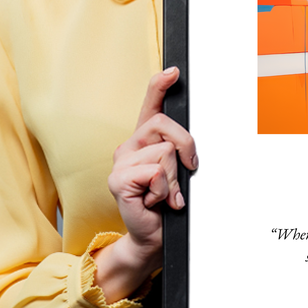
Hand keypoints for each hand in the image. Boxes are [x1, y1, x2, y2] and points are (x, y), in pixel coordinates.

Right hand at [93, 67, 197, 301]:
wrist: (153, 236)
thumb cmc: (167, 203)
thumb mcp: (178, 172)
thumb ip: (179, 152)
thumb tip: (189, 144)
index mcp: (144, 140)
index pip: (150, 105)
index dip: (160, 85)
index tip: (174, 71)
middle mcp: (129, 146)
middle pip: (165, 125)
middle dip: (186, 147)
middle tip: (187, 171)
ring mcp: (121, 162)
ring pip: (164, 152)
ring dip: (174, 178)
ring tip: (166, 194)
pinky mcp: (118, 180)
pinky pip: (155, 172)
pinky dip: (164, 190)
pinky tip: (155, 201)